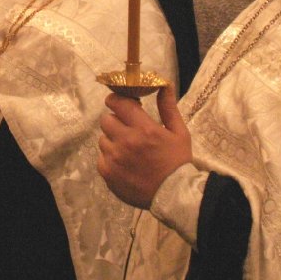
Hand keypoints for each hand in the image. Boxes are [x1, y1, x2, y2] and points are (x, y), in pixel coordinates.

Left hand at [98, 84, 191, 208]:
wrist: (175, 195)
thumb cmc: (178, 161)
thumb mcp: (179, 132)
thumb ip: (168, 107)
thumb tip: (163, 84)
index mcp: (143, 128)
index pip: (117, 102)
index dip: (117, 100)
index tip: (123, 105)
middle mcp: (125, 141)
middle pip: (106, 120)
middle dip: (116, 120)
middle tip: (128, 129)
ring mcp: (114, 159)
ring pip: (103, 140)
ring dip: (113, 141)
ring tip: (128, 150)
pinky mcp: (108, 174)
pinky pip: (101, 159)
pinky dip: (110, 159)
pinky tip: (125, 164)